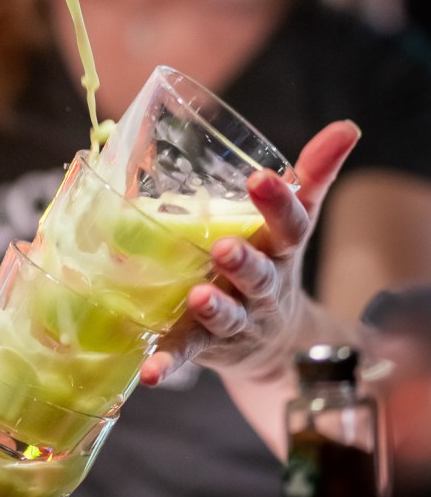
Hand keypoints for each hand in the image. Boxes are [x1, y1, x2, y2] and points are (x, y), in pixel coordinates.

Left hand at [140, 119, 361, 384]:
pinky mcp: (208, 345)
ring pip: (227, 315)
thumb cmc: (275, 261)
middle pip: (259, 275)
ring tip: (197, 296)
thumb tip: (347, 126)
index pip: (289, 222)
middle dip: (244, 261)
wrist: (276, 343)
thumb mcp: (295, 219)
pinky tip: (150, 370)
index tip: (262, 177)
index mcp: (280, 249)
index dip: (278, 201)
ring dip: (214, 308)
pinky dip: (169, 361)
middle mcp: (262, 287)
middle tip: (226, 248)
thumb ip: (312, 173)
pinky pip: (188, 351)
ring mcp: (237, 320)